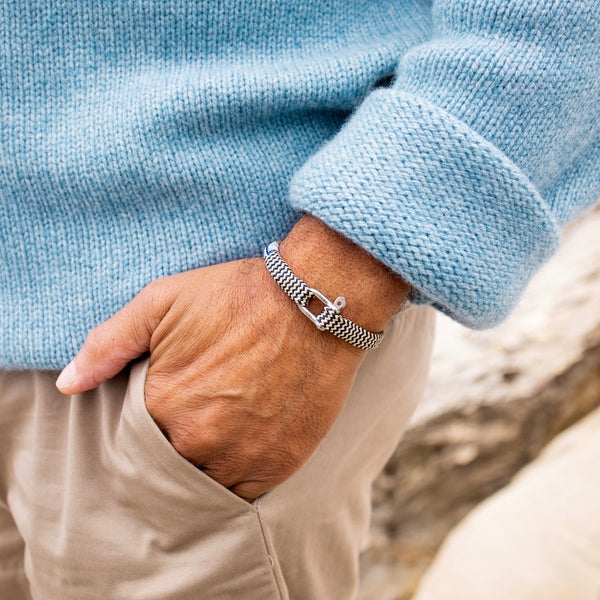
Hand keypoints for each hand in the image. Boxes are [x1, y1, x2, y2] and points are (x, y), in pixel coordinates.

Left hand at [56, 214, 409, 500]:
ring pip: (204, 483)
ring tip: (219, 432)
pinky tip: (240, 446)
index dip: (147, 424)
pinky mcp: (279, 464)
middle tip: (197, 415)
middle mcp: (198, 441)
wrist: (314, 302)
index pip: (134, 439)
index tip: (165, 405)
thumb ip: (109, 343)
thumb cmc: (238, 296)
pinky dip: (235, 477)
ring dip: (204, 465)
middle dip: (174, 445)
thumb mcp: (162, 302)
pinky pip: (243, 492)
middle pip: (169, 463)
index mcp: (162, 404)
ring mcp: (241, 457)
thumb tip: (67, 385)